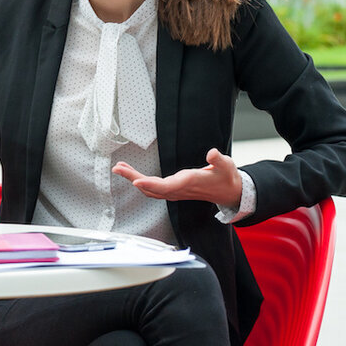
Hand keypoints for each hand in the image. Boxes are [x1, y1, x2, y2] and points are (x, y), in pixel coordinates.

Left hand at [113, 148, 242, 207]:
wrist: (228, 192)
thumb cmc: (225, 177)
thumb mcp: (226, 165)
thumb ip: (219, 160)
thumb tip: (212, 153)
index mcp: (189, 182)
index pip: (166, 186)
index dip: (150, 184)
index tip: (136, 182)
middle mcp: (178, 189)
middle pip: (152, 188)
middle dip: (133, 178)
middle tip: (117, 168)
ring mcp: (174, 191)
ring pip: (150, 189)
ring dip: (133, 179)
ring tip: (119, 168)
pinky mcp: (173, 190)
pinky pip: (153, 188)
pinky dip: (140, 181)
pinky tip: (132, 174)